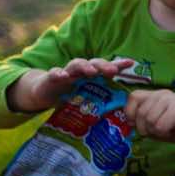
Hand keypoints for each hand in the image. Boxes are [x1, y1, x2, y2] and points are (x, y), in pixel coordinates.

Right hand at [10, 57, 133, 113]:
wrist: (44, 92)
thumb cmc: (70, 94)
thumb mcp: (86, 97)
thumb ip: (101, 101)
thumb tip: (122, 113)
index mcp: (92, 75)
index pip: (107, 68)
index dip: (119, 64)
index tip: (131, 62)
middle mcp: (81, 71)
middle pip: (94, 63)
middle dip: (103, 65)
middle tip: (112, 71)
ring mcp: (66, 72)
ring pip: (76, 64)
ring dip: (85, 66)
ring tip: (91, 71)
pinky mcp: (51, 78)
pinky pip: (54, 73)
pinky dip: (58, 74)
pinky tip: (62, 76)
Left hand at [125, 89, 174, 151]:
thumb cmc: (173, 127)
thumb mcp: (151, 122)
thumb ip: (140, 118)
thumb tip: (130, 121)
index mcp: (154, 94)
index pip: (133, 97)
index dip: (130, 112)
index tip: (137, 122)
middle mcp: (162, 93)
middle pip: (140, 113)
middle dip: (144, 128)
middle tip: (157, 129)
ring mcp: (171, 99)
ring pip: (149, 120)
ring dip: (155, 131)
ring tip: (166, 129)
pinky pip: (160, 126)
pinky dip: (164, 133)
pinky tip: (172, 130)